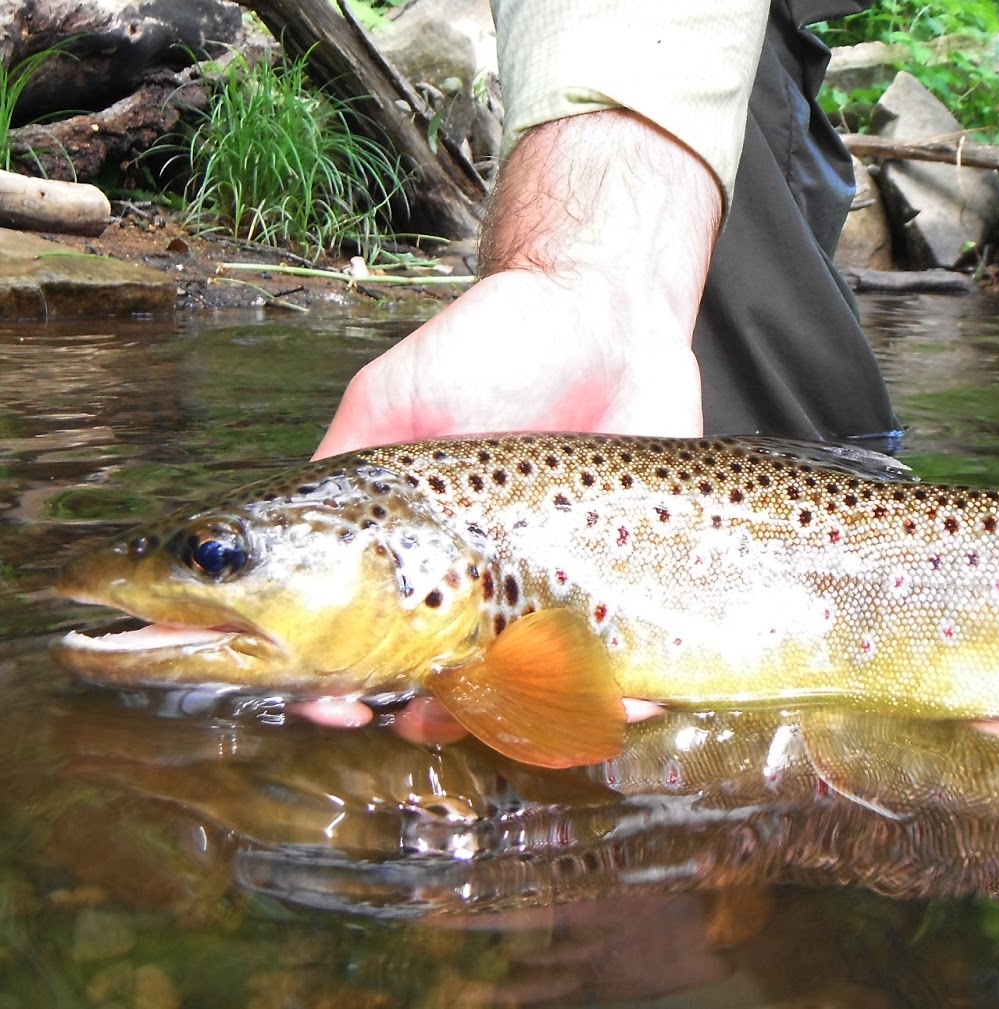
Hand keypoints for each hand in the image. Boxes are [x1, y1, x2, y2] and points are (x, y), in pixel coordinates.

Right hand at [305, 112, 720, 729]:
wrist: (608, 316)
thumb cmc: (494, 346)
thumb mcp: (396, 396)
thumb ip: (342, 462)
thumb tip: (266, 540)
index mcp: (415, 552)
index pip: (363, 644)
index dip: (338, 689)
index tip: (334, 706)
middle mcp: (483, 584)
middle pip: (448, 690)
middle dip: (435, 717)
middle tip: (432, 711)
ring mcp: (557, 592)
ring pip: (536, 695)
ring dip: (531, 721)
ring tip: (535, 714)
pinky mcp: (630, 585)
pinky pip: (624, 665)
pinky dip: (625, 699)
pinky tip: (628, 703)